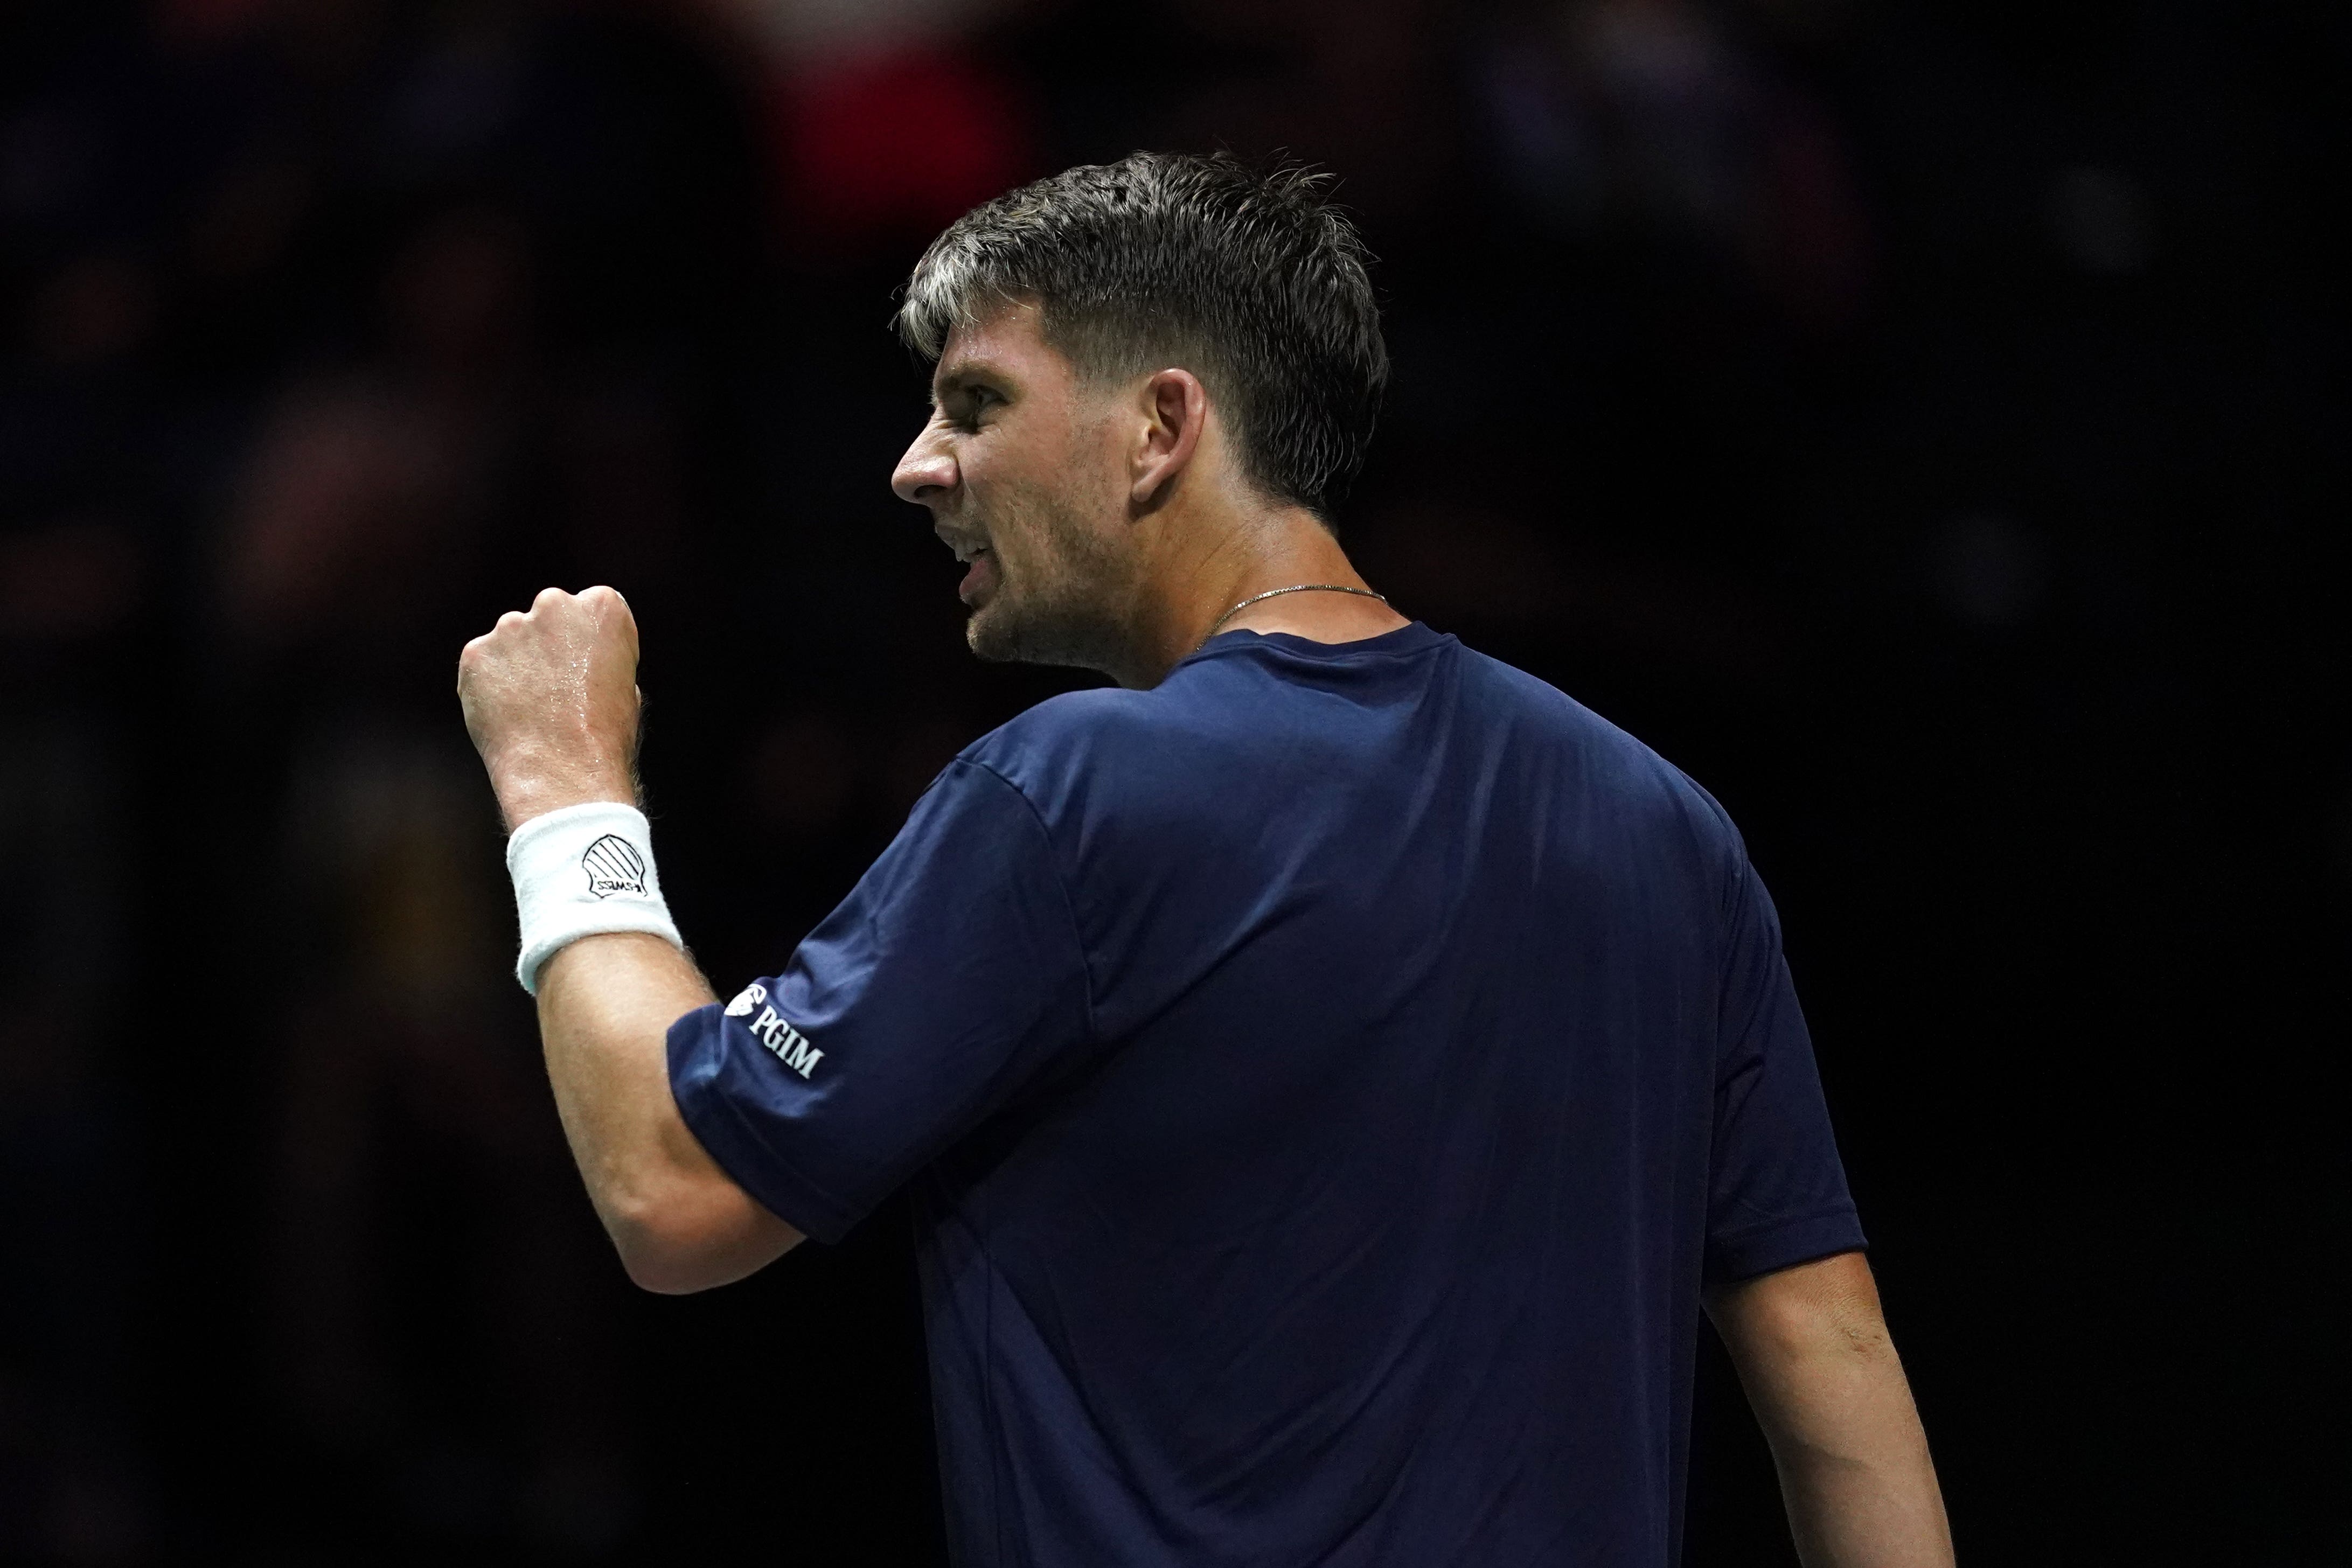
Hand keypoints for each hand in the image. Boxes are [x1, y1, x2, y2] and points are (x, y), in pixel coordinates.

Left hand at [458, 585, 642, 829]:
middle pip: (549, 616)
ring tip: (531, 710)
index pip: (592, 609)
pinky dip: (490, 686)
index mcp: (603, 606)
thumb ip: (598, 656)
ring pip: (512, 640)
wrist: (563, 772)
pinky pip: (483, 665)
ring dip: (518, 664)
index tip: (590, 672)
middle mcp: (554, 603)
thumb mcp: (624, 685)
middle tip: (557, 690)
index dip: (592, 645)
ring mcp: (510, 627)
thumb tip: (571, 659)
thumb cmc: (605, 736)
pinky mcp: (476, 653)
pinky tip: (508, 716)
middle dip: (550, 644)